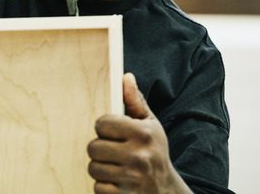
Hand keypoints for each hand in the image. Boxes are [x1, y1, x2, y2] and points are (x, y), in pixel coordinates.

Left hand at [87, 73, 191, 193]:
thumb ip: (135, 102)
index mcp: (143, 134)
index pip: (101, 124)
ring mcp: (131, 178)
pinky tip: (117, 182)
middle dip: (100, 150)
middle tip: (113, 152)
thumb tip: (125, 76)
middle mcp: (138, 156)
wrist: (166, 191)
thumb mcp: (150, 125)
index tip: (113, 133)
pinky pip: (97, 187)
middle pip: (93, 147)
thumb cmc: (154, 152)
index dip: (104, 128)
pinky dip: (104, 186)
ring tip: (115, 167)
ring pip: (93, 168)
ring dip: (101, 169)